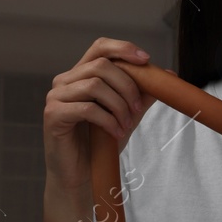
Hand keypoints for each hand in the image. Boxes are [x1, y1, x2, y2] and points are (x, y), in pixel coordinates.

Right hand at [44, 37, 157, 193]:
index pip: (100, 47)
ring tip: (126, 125)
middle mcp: (65, 80)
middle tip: (138, 108)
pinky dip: (107, 120)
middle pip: (101, 65)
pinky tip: (116, 133)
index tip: (146, 60)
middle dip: (127, 86)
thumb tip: (168, 75)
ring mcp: (56, 96)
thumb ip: (142, 93)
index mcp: (81, 74)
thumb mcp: (127, 113)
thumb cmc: (102, 143)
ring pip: (94, 85)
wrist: (82, 174)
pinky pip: (86, 108)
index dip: (123, 48)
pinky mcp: (53, 114)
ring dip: (118, 105)